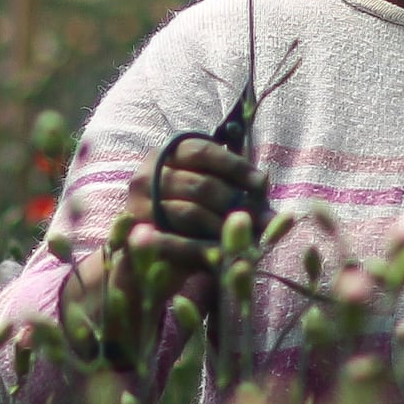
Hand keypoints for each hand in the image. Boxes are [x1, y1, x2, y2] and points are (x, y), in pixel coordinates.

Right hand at [139, 133, 267, 250]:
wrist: (148, 248)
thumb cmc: (186, 210)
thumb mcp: (207, 188)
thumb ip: (231, 183)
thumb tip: (265, 188)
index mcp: (166, 154)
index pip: (202, 152)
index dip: (234, 166)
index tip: (260, 182)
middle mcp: (147, 175)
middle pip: (200, 184)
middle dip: (235, 201)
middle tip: (261, 217)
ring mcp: (139, 205)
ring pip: (192, 212)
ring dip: (224, 225)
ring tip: (245, 234)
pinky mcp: (140, 236)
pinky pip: (179, 242)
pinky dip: (206, 248)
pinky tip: (225, 252)